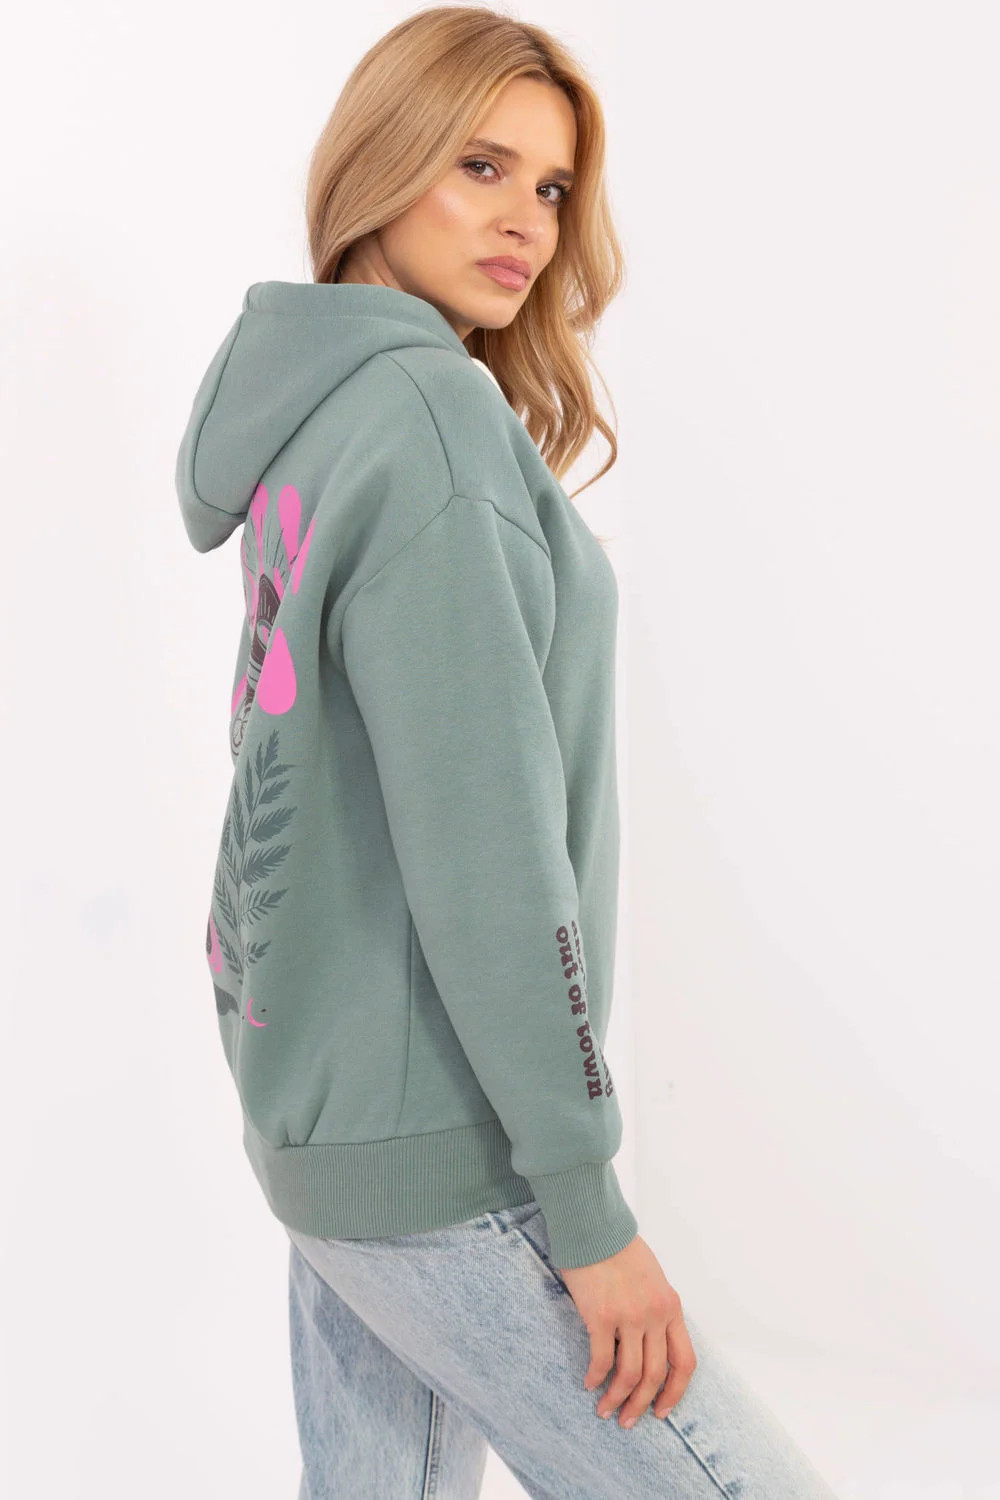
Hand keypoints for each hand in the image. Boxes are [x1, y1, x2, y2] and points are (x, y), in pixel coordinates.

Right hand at [557, 1234, 695, 1427]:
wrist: (594, 1226)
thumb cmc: (619, 1248)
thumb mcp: (653, 1278)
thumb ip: (657, 1308)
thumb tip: (651, 1341)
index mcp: (671, 1307)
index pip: (684, 1362)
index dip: (675, 1393)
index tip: (662, 1411)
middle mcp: (655, 1315)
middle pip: (655, 1375)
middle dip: (642, 1405)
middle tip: (628, 1421)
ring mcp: (629, 1317)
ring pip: (629, 1375)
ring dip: (617, 1399)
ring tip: (605, 1411)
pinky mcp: (601, 1316)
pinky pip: (601, 1359)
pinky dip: (595, 1377)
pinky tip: (588, 1383)